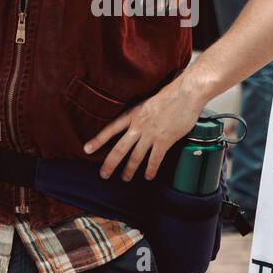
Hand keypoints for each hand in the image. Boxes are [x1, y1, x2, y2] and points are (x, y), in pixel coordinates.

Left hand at [83, 74, 203, 182]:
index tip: (86, 149)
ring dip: (129, 170)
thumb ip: (141, 115)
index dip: (98, 140)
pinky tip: (148, 176)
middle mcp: (138, 126)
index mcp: (133, 114)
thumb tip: (138, 125)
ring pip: (135, 157)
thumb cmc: (171, 96)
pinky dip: (150, 170)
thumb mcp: (148, 103)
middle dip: (110, 164)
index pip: (110, 129)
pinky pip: (154, 160)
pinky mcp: (164, 141)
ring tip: (125, 178)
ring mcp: (151, 134)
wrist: (186, 94)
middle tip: (104, 175)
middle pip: (120, 148)